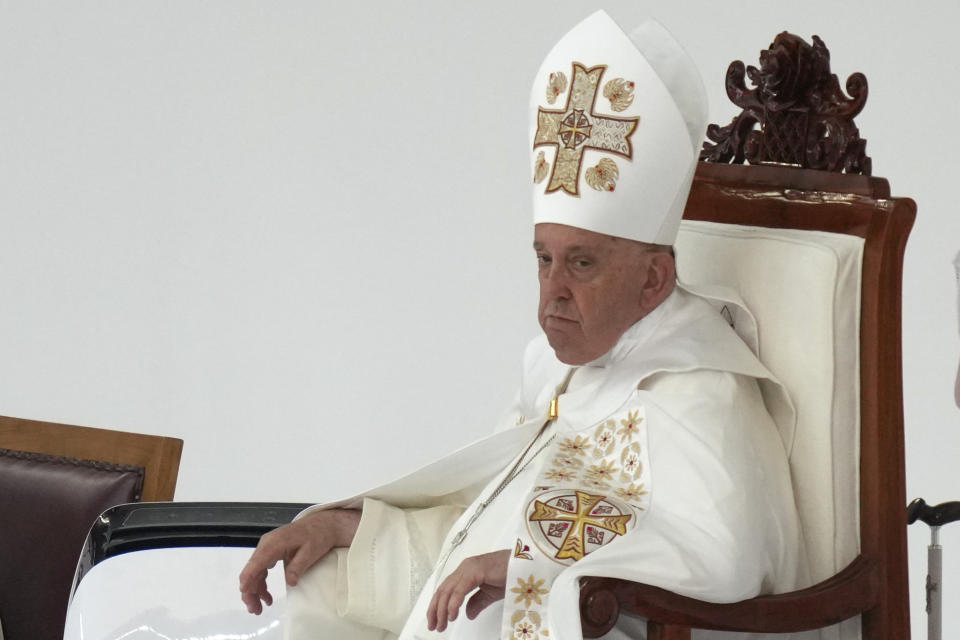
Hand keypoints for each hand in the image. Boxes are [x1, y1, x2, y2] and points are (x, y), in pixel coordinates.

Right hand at [238, 508, 360, 613]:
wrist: (322, 524)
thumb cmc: (317, 536)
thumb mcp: (310, 552)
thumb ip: (297, 567)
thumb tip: (289, 582)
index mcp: (272, 545)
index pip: (254, 566)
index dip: (248, 583)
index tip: (247, 597)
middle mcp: (266, 545)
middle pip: (251, 571)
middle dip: (250, 592)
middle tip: (256, 610)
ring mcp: (268, 547)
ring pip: (255, 571)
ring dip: (256, 589)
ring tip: (261, 606)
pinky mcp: (272, 550)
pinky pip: (262, 567)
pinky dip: (262, 582)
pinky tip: (266, 594)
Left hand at [426, 549, 509, 631]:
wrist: (525, 566)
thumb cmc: (512, 575)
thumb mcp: (491, 593)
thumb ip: (477, 602)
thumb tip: (468, 614)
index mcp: (466, 571)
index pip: (446, 589)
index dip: (437, 605)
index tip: (435, 621)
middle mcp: (465, 568)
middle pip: (443, 590)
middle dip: (435, 609)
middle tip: (434, 626)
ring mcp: (469, 568)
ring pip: (448, 590)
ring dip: (442, 609)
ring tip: (442, 624)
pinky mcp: (475, 571)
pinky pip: (459, 589)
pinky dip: (453, 603)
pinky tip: (452, 615)